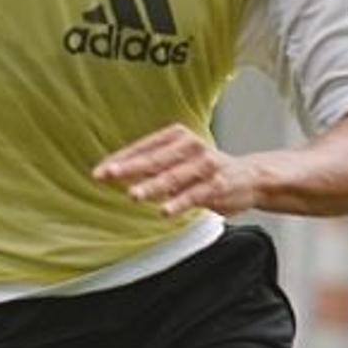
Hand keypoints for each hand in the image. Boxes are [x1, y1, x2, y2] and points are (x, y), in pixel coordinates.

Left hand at [93, 123, 261, 217]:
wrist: (248, 177)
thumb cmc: (203, 169)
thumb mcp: (174, 161)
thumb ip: (147, 166)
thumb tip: (111, 173)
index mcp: (176, 136)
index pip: (142, 147)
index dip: (119, 160)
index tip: (99, 172)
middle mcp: (191, 146)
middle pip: (154, 159)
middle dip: (129, 169)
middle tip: (107, 176)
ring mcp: (206, 165)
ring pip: (173, 177)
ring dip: (151, 187)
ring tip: (133, 195)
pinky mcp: (218, 184)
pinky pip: (195, 195)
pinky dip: (179, 203)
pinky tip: (165, 211)